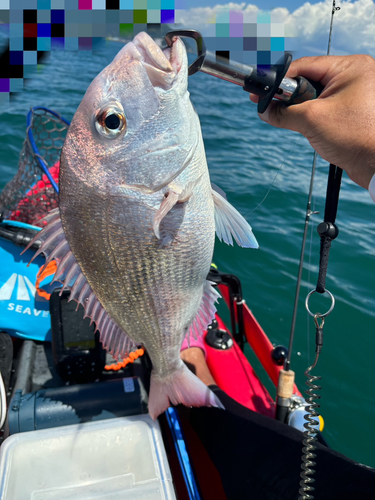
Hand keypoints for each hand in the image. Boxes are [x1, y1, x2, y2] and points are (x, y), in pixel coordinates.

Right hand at [250, 55, 374, 188]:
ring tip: (291, 120)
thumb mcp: (312, 120)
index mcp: (349, 67)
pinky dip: (311, 117)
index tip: (261, 88)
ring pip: (315, 97)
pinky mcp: (351, 113)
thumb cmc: (355, 136)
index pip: (304, 65)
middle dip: (289, 95)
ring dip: (300, 109)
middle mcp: (353, 77)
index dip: (280, 78)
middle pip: (309, 80)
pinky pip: (324, 109)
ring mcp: (354, 95)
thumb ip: (284, 112)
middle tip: (269, 105)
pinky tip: (305, 128)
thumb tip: (265, 110)